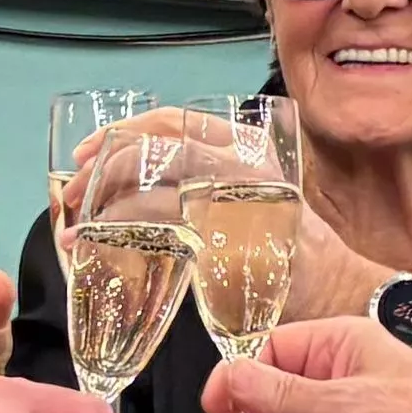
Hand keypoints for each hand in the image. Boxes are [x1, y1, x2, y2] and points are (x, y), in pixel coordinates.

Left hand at [68, 122, 379, 313]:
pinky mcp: (231, 233)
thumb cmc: (296, 256)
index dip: (125, 132)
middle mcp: (241, 162)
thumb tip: (148, 198)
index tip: (88, 153)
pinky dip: (125, 234)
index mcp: (246, 149)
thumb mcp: (256, 205)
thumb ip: (210, 192)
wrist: (339, 290)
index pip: (175, 122)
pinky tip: (103, 249)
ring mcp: (237, 195)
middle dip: (102, 165)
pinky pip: (164, 225)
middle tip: (72, 194)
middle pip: (157, 143)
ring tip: (76, 231)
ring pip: (153, 180)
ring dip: (105, 204)